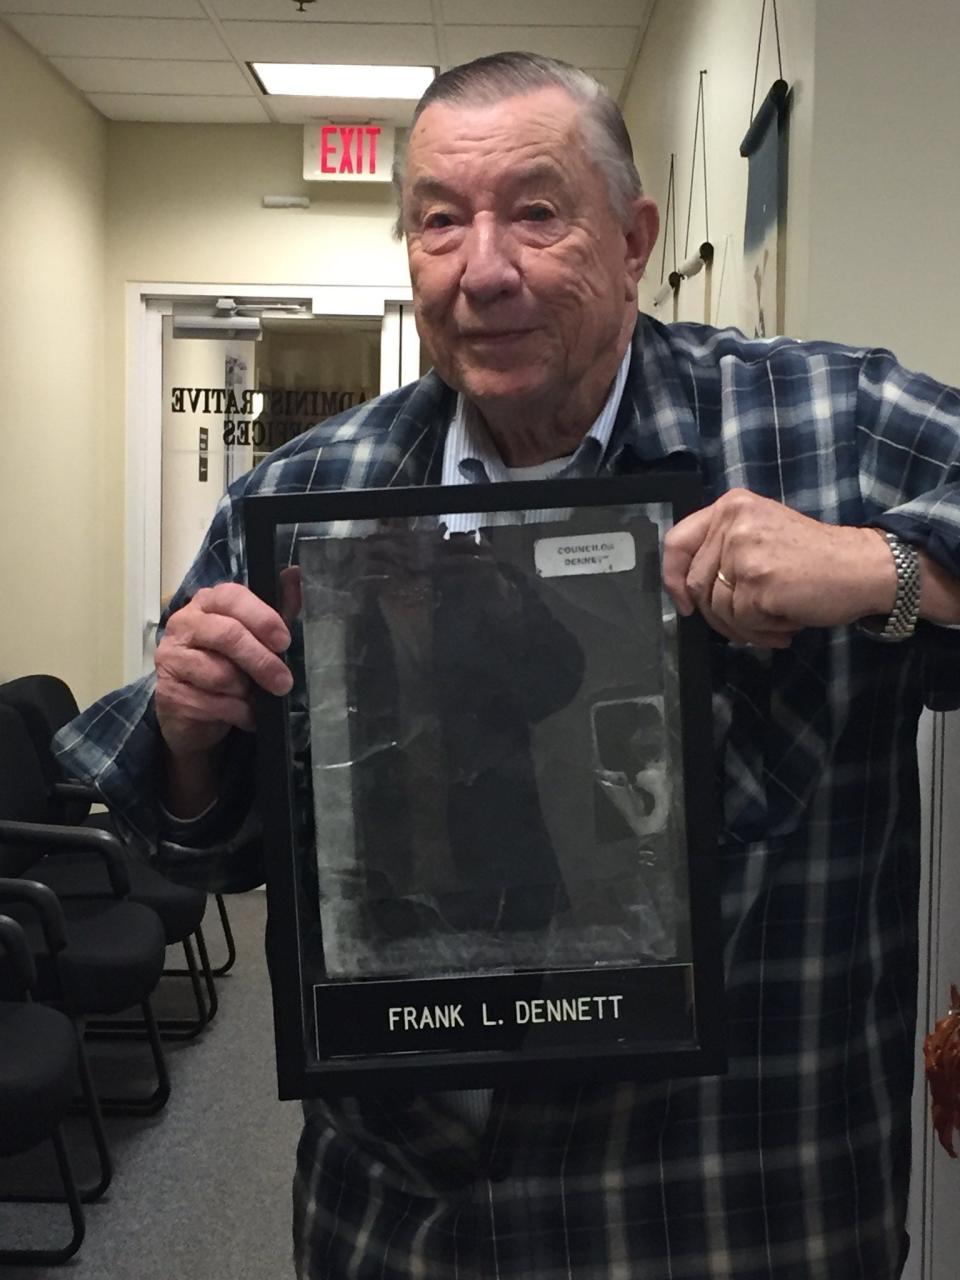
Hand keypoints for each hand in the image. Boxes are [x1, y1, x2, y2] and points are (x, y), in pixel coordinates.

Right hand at [155, 575, 299, 761]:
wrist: (194, 711)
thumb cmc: (228, 665)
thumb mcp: (257, 636)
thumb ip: (277, 607)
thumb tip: (295, 573)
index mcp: (207, 603)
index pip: (232, 597)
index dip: (262, 618)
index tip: (284, 641)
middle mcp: (184, 624)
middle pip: (227, 635)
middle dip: (262, 661)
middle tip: (283, 682)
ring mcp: (171, 657)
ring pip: (219, 674)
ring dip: (246, 692)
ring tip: (253, 697)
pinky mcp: (168, 692)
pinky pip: (212, 703)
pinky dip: (237, 712)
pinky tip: (244, 714)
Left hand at [662, 489, 895, 646]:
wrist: (863, 566)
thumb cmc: (814, 557)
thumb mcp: (761, 533)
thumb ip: (723, 549)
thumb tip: (686, 591)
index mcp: (731, 506)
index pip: (676, 542)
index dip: (672, 577)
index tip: (684, 602)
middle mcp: (733, 523)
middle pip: (696, 584)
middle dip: (718, 614)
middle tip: (749, 621)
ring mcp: (745, 552)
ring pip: (717, 608)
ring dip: (744, 627)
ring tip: (775, 621)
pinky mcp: (759, 582)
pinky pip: (741, 622)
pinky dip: (762, 633)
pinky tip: (786, 625)